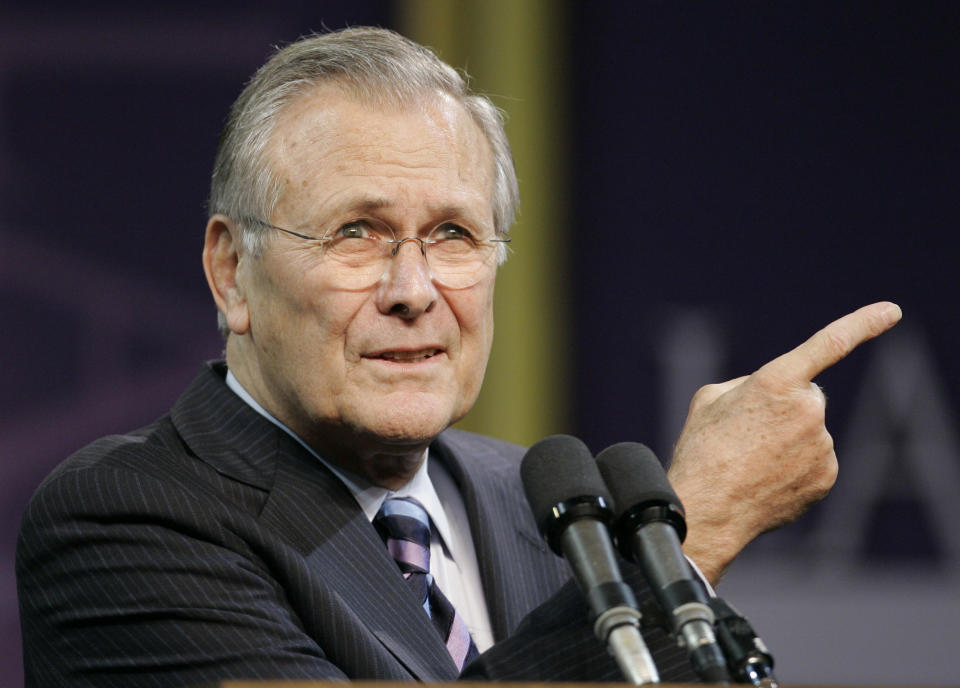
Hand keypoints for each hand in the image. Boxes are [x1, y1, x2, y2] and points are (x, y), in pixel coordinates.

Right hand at [668, 302, 901, 584]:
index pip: (829, 344)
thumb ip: (750, 384)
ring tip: (751, 462)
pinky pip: (816, 460)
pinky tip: (767, 479)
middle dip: (786, 408)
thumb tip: (777, 394)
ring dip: (788, 440)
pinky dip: (796, 466)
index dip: (863, 324)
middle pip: (806, 397)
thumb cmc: (701, 450)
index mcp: (775, 381)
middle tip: (748, 434)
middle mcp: (807, 409)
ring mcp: (821, 445)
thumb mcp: (710, 399)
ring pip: (810, 431)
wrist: (706, 510)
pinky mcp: (827, 475)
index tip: (893, 312)